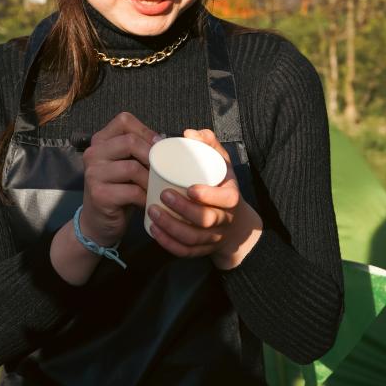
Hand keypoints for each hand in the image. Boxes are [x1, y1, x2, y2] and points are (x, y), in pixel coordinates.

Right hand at [80, 111, 157, 246]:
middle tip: (163, 169)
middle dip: (153, 156)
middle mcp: (93, 153)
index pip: (124, 121)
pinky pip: (132, 191)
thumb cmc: (118, 191)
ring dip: (151, 180)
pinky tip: (149, 201)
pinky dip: (146, 197)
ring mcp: (93, 174)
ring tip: (158, 187)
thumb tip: (167, 142)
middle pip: (130, 142)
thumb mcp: (126, 165)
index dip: (146, 131)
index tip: (159, 146)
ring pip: (132, 167)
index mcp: (100, 141)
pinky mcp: (99, 194)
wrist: (98, 222)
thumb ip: (139, 150)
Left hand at [146, 128, 262, 268]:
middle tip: (163, 195)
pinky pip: (186, 252)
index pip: (225, 200)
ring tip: (152, 212)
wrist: (234, 222)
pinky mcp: (202, 250)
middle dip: (183, 210)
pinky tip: (154, 230)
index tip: (189, 188)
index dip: (208, 196)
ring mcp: (213, 238)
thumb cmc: (221, 185)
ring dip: (171, 227)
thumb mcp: (221, 163)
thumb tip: (189, 133)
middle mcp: (224, 220)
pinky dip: (169, 243)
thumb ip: (208, 144)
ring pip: (193, 239)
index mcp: (231, 198)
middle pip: (206, 220)